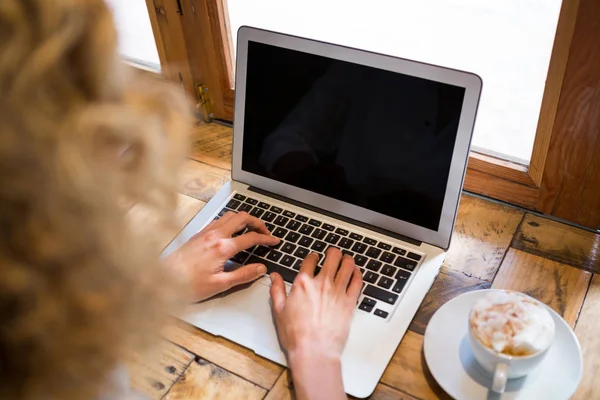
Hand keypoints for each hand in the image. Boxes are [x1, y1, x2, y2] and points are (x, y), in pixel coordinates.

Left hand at [165, 211, 279, 301]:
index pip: (251, 238)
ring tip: (251, 228)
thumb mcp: (220, 284)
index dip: (266, 238)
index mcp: (222, 247)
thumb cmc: (187, 285)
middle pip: (242, 218)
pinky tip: (232, 230)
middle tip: (266, 231)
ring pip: (230, 215)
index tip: (274, 241)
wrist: (163, 279)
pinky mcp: (199, 234)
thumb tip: (260, 269)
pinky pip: (219, 220)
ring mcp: (206, 232)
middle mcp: (215, 235)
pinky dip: (231, 221)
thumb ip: (243, 275)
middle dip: (258, 222)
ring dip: (244, 219)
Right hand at [269, 248, 362, 399]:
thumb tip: (274, 276)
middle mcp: (322, 283)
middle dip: (333, 253)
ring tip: (347, 259)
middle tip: (333, 254)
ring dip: (347, 260)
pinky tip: (356, 272)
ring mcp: (337, 291)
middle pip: (332, 257)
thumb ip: (277, 289)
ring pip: (347, 265)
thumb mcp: (279, 310)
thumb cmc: (296, 334)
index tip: (315, 258)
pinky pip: (357, 281)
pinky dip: (357, 274)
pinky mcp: (349, 302)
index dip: (313, 257)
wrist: (313, 350)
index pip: (310, 260)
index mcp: (303, 283)